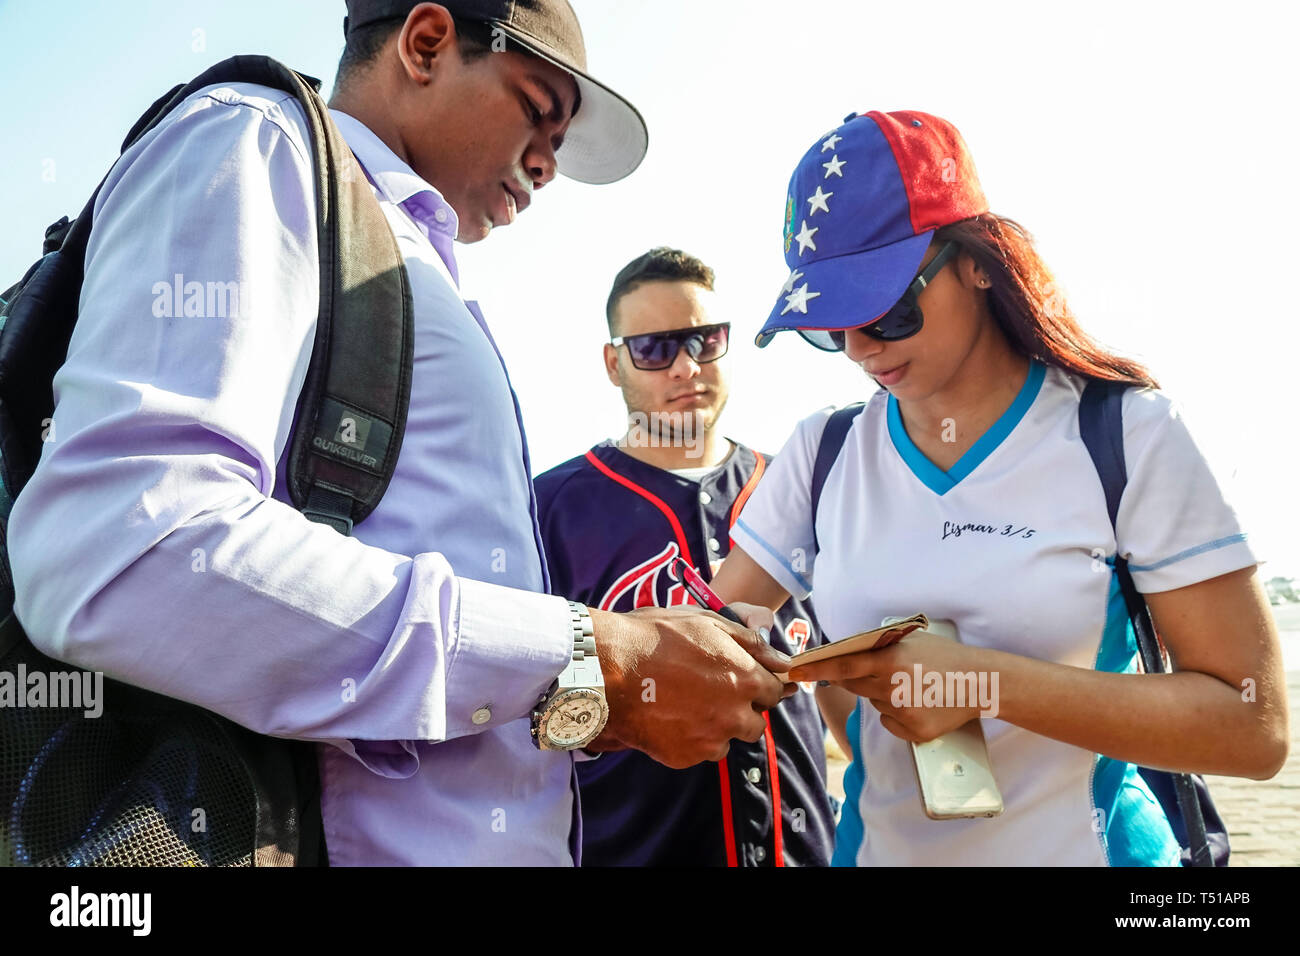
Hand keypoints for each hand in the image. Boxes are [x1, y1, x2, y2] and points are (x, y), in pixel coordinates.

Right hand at [587, 604, 794, 768]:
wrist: (608, 670)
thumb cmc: (657, 637)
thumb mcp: (708, 623)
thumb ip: (752, 643)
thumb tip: (783, 661)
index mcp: (747, 679)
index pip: (775, 692)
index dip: (762, 683)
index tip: (748, 679)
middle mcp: (736, 714)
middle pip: (755, 721)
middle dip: (742, 708)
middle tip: (712, 691)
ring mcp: (711, 739)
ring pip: (728, 739)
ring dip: (718, 726)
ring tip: (688, 704)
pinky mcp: (686, 756)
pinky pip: (700, 751)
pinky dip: (692, 738)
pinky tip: (670, 717)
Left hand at [788, 631, 991, 742]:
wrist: (981, 682)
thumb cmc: (945, 657)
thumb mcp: (910, 643)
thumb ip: (878, 649)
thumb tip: (845, 655)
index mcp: (890, 660)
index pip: (843, 664)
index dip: (816, 668)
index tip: (794, 671)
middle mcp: (892, 687)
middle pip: (855, 686)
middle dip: (858, 679)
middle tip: (879, 671)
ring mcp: (903, 712)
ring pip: (875, 704)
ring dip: (884, 695)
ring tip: (914, 685)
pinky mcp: (913, 732)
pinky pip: (890, 723)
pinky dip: (899, 714)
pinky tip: (921, 703)